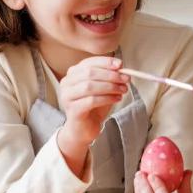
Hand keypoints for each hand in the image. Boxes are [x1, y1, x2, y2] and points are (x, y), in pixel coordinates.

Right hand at [56, 56, 129, 175]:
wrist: (83, 129)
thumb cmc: (93, 107)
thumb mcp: (103, 89)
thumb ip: (109, 78)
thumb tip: (122, 69)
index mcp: (72, 74)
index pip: (89, 63)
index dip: (105, 62)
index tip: (120, 65)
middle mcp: (66, 83)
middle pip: (89, 73)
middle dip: (111, 75)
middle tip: (126, 79)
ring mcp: (67, 97)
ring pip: (90, 86)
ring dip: (110, 87)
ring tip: (123, 90)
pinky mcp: (72, 110)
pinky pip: (91, 100)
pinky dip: (106, 98)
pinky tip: (117, 99)